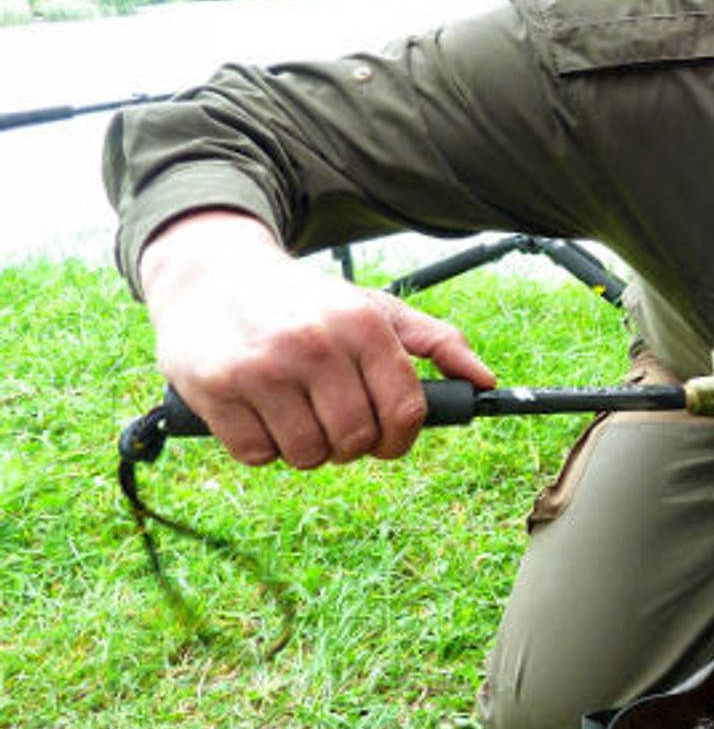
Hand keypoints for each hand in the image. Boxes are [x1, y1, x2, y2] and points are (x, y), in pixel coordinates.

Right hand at [139, 211, 495, 467]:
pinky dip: (261, 447)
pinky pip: (257, 455)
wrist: (211, 272)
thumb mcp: (374, 308)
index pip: (406, 410)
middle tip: (332, 422)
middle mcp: (317, 343)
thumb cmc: (306, 302)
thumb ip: (435, 342)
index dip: (400, 438)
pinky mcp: (216, 387)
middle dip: (349, 445)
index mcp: (364, 325)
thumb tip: (486, 380)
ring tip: (293, 412)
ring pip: (307, 455)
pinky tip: (257, 411)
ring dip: (304, 448)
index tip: (386, 438)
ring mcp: (264, 366)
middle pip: (356, 440)